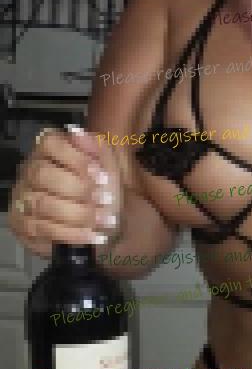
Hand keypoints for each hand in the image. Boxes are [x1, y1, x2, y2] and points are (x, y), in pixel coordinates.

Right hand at [8, 125, 122, 259]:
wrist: (107, 228)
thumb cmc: (104, 194)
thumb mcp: (111, 169)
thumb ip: (99, 148)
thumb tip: (78, 133)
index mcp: (50, 151)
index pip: (50, 143)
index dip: (75, 158)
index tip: (100, 174)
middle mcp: (30, 172)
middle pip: (42, 174)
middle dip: (78, 189)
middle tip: (104, 200)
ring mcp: (22, 199)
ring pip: (42, 203)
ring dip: (78, 213)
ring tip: (103, 219)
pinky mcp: (22, 226)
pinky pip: (42, 229)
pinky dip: (71, 233)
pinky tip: (91, 235)